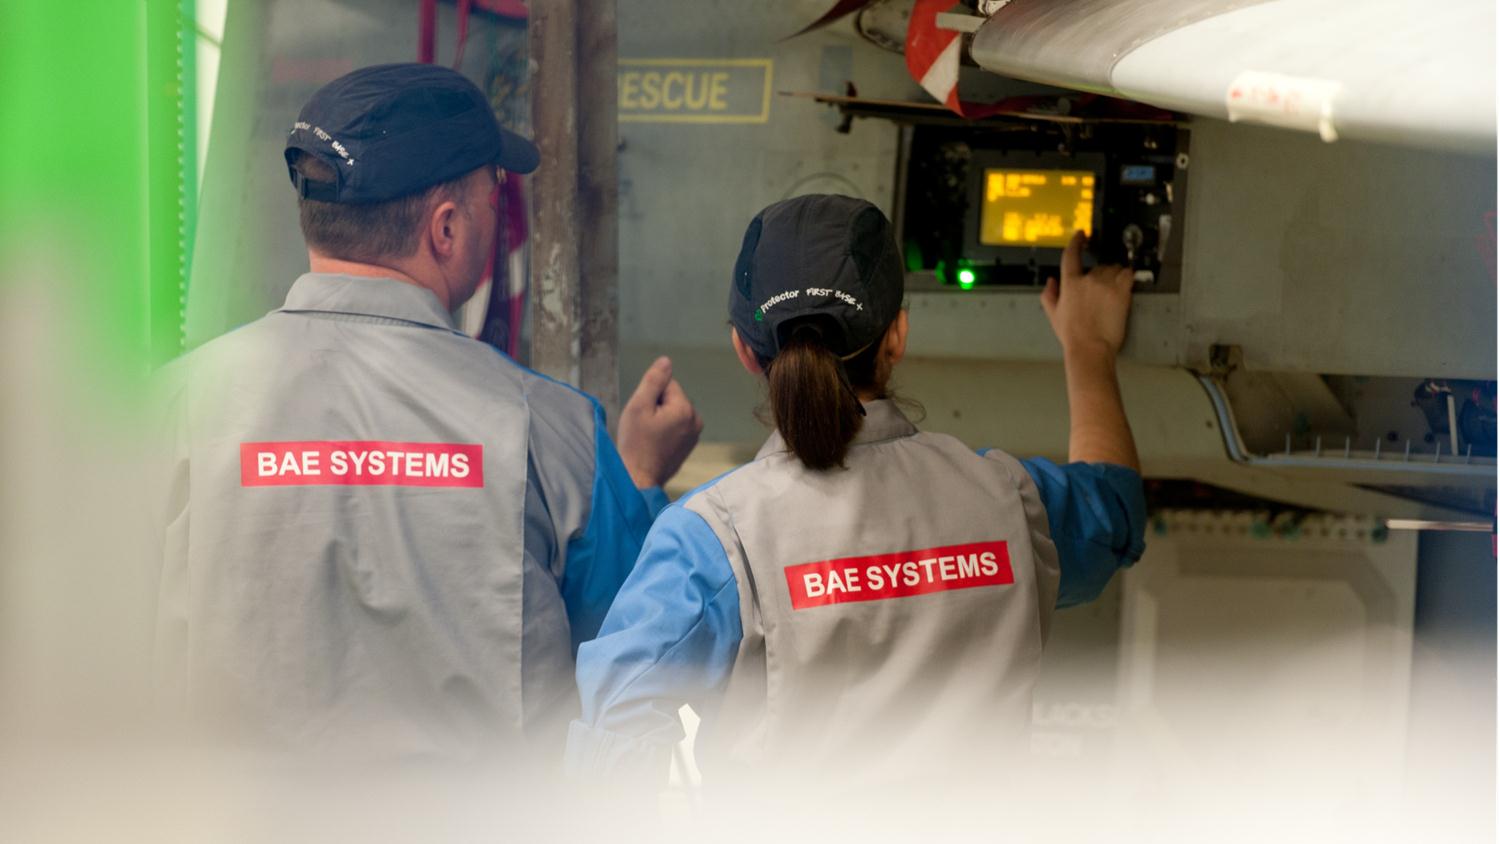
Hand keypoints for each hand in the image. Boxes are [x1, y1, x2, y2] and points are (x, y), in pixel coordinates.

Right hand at [617, 357, 702, 488]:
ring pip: (672, 411)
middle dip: (655, 407)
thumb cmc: (636, 445)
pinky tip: (654, 443)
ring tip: (649, 436)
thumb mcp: (638, 407)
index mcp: (685, 409)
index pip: (666, 384)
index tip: (643, 415)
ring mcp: (694, 434)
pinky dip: (664, 430)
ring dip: (659, 419)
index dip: (649, 396)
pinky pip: (675, 425)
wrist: (638, 479)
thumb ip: (653, 381)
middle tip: (644, 427)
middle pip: (671, 397)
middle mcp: (695, 420)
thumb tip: (666, 361)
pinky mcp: (689, 444)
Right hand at [1040, 231, 1134, 359]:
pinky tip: (1125, 287)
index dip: (1077, 242)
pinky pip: (1128, 274)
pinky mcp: (1121, 291)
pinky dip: (1128, 278)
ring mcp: (1106, 284)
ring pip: (1114, 269)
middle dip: (1101, 275)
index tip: (1081, 235)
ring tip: (1113, 294)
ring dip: (1115, 276)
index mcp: (1069, 283)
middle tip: (1102, 292)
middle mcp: (1088, 279)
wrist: (1090, 348)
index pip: (1071, 254)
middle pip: (1098, 266)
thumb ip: (1049, 295)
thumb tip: (1051, 282)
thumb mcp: (1054, 315)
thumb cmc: (1073, 336)